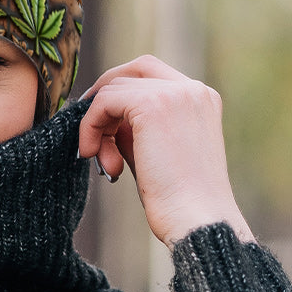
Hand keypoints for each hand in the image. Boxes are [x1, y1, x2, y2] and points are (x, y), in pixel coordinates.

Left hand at [78, 55, 253, 247]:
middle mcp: (193, 89)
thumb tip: (103, 115)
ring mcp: (175, 94)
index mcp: (201, 99)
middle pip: (133, 70)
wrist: (196, 221)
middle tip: (90, 131)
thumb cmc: (177, 199)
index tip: (102, 123)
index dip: (120, 92)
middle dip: (105, 97)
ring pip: (114, 88)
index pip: (152, 74)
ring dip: (98, 124)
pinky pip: (104, 102)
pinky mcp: (153, 105)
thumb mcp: (155, 150)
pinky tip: (92, 154)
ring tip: (105, 163)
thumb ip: (134, 126)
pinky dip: (90, 126)